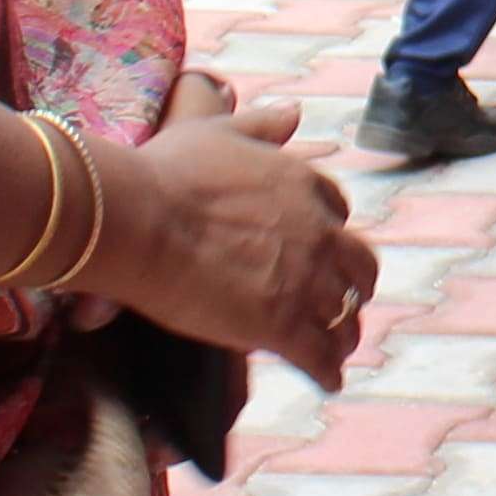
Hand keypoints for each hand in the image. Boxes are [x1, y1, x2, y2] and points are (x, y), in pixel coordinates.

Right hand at [92, 68, 372, 386]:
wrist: (138, 218)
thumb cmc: (166, 173)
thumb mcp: (218, 131)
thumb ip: (261, 124)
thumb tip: (295, 113)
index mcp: (304, 184)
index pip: (337, 212)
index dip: (329, 234)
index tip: (320, 249)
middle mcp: (317, 231)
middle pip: (358, 267)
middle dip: (354, 286)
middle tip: (343, 303)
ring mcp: (304, 280)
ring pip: (344, 315)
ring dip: (343, 333)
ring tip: (336, 349)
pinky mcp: (282, 324)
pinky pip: (320, 355)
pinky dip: (328, 371)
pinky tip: (328, 382)